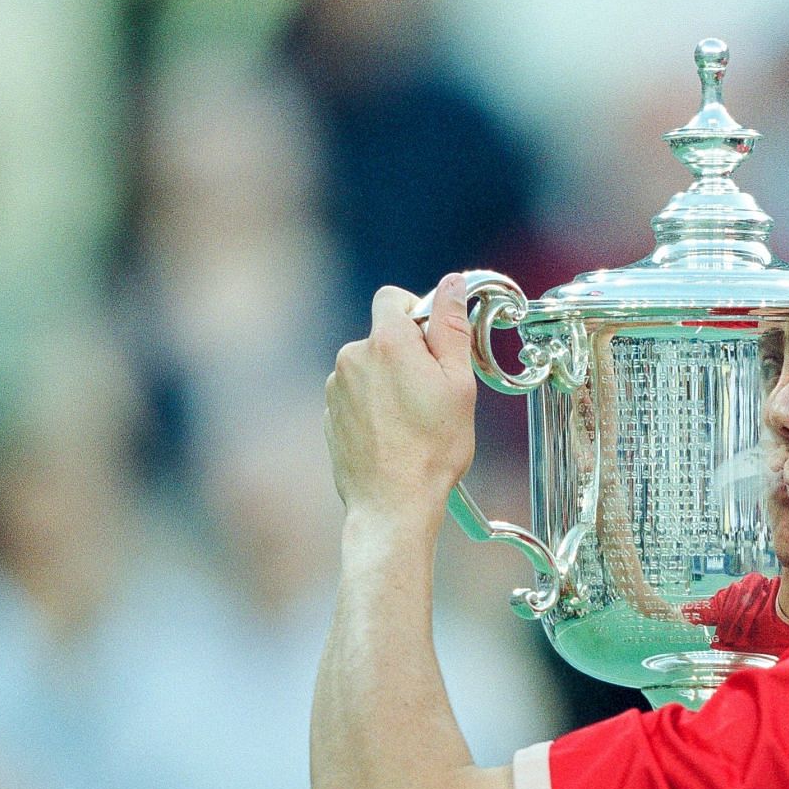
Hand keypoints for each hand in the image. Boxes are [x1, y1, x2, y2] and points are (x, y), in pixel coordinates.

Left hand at [325, 277, 475, 517]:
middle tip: (434, 391)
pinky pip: (357, 394)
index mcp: (386, 342)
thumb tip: (452, 284)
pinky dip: (375, 404)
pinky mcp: (330, 413)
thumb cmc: (432, 448)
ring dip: (391, 381)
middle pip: (383, 335)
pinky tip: (394, 434)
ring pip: (371, 366)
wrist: (392, 503)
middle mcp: (352, 357)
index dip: (417, 311)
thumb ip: (452, 327)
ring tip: (414, 420)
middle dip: (409, 353)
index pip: (392, 297)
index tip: (436, 342)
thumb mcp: (458, 383)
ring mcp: (336, 387)